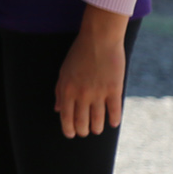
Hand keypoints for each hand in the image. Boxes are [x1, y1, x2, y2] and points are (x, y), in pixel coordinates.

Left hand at [56, 14, 127, 137]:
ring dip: (97, 128)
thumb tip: (58, 110)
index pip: (66, 117)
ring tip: (97, 130)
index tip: (71, 134)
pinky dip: (113, 120)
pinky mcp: (114, 89)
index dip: (68, 129)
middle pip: (82, 121)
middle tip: (84, 132)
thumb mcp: (63, 72)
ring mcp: (99, 92)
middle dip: (82, 130)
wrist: (98, 39)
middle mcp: (82, 94)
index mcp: (67, 90)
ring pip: (98, 119)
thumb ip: (60, 92)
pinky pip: (114, 111)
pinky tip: (113, 123)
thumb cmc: (78, 54)